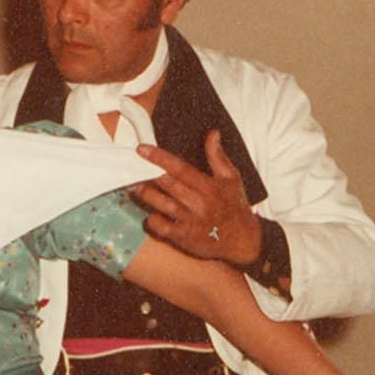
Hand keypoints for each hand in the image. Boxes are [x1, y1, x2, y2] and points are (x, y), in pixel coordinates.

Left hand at [134, 129, 262, 266]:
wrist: (243, 241)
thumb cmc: (235, 207)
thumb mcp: (232, 178)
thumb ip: (218, 156)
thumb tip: (212, 133)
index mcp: (208, 186)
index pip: (180, 168)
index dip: (159, 158)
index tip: (142, 149)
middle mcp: (198, 203)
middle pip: (168, 184)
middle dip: (148, 174)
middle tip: (132, 166)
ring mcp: (190, 221)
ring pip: (162, 205)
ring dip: (146, 195)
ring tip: (134, 187)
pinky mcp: (185, 238)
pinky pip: (163, 229)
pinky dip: (153, 221)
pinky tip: (150, 215)